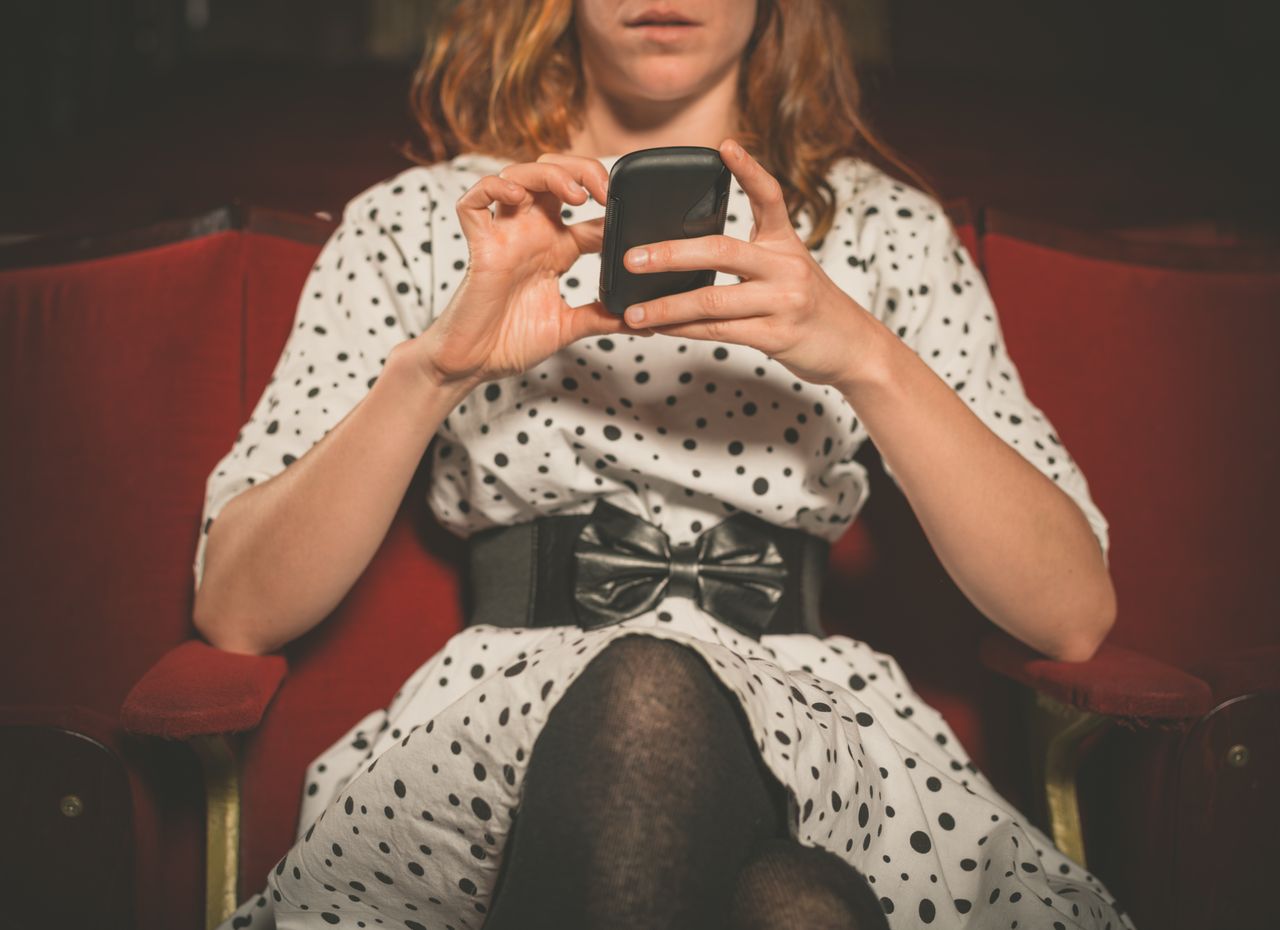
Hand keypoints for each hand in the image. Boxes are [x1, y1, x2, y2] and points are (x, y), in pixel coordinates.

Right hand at [407, 153, 636, 388]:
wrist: (474, 365)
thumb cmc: (512, 342)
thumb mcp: (569, 327)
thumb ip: (603, 318)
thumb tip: (646, 322)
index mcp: (556, 250)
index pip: (589, 212)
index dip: (613, 205)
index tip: (634, 216)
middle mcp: (531, 235)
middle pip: (555, 176)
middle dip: (583, 171)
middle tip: (606, 191)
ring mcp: (504, 236)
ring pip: (519, 176)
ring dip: (549, 174)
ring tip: (575, 194)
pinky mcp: (478, 246)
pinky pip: (473, 202)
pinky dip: (491, 188)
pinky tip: (516, 195)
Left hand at [618, 138, 883, 390]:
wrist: (853, 347)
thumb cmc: (809, 307)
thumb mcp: (789, 270)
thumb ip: (751, 258)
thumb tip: (685, 256)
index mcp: (786, 243)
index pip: (769, 196)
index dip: (748, 170)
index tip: (724, 146)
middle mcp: (786, 267)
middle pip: (721, 251)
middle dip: (670, 254)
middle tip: (632, 257)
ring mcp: (782, 302)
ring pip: (712, 300)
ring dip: (666, 307)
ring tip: (632, 311)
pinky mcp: (777, 336)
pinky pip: (719, 332)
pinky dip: (683, 331)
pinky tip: (659, 330)